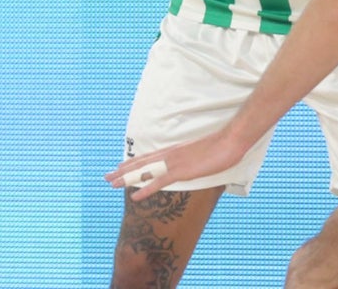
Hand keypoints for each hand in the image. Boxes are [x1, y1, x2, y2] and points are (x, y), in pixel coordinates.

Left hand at [105, 125, 246, 200]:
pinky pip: (158, 182)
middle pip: (141, 163)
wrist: (231, 140)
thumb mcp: (202, 153)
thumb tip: (191, 164)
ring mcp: (174, 163)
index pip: (148, 156)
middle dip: (123, 170)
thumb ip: (193, 159)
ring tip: (112, 184)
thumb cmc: (221, 146)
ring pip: (144, 171)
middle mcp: (170, 155)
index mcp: (174, 150)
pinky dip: (144, 189)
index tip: (120, 166)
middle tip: (107, 177)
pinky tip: (134, 196)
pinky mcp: (182, 171)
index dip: (133, 162)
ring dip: (126, 178)